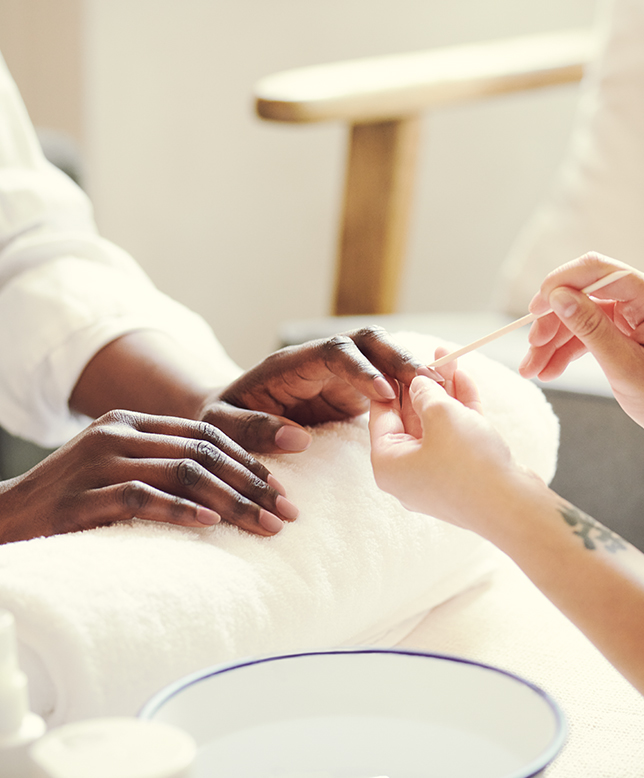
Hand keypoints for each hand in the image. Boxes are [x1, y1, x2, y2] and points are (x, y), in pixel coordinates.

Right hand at [0, 411, 298, 543]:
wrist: (8, 517)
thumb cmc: (73, 499)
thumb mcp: (120, 468)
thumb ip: (164, 464)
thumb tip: (227, 486)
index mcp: (133, 422)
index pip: (206, 432)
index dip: (250, 455)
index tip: (285, 480)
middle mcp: (119, 434)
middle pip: (204, 453)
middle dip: (253, 483)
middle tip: (287, 511)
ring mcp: (101, 461)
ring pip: (184, 473)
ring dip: (232, 500)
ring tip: (265, 524)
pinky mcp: (85, 495)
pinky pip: (144, 497)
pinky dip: (181, 510)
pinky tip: (211, 524)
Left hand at [210, 326, 435, 453]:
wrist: (227, 417)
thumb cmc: (219, 420)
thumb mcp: (221, 426)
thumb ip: (252, 429)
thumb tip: (297, 438)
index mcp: (290, 364)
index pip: (334, 352)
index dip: (362, 368)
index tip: (384, 392)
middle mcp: (318, 362)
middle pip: (366, 342)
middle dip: (398, 357)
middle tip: (428, 382)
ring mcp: (337, 375)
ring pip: (382, 358)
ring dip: (410, 370)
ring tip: (441, 391)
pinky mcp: (350, 392)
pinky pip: (385, 382)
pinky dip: (408, 390)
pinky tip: (430, 405)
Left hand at [368, 348, 518, 530]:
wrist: (512, 506)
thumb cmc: (467, 464)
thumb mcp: (441, 415)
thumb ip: (425, 393)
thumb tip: (419, 382)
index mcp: (388, 465)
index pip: (381, 416)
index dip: (389, 384)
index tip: (394, 360)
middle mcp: (408, 473)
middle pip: (410, 418)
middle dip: (422, 384)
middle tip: (428, 354)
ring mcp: (437, 475)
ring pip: (437, 424)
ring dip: (443, 391)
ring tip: (449, 357)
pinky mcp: (464, 474)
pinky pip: (456, 435)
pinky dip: (459, 409)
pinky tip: (464, 378)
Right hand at [519, 253, 643, 426]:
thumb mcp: (624, 365)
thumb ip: (591, 329)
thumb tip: (558, 297)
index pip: (599, 272)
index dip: (562, 283)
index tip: (537, 308)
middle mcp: (638, 301)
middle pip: (581, 295)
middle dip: (552, 322)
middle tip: (533, 347)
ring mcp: (628, 316)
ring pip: (577, 317)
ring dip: (551, 343)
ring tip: (533, 369)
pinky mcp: (620, 332)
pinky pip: (584, 333)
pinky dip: (563, 351)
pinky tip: (549, 369)